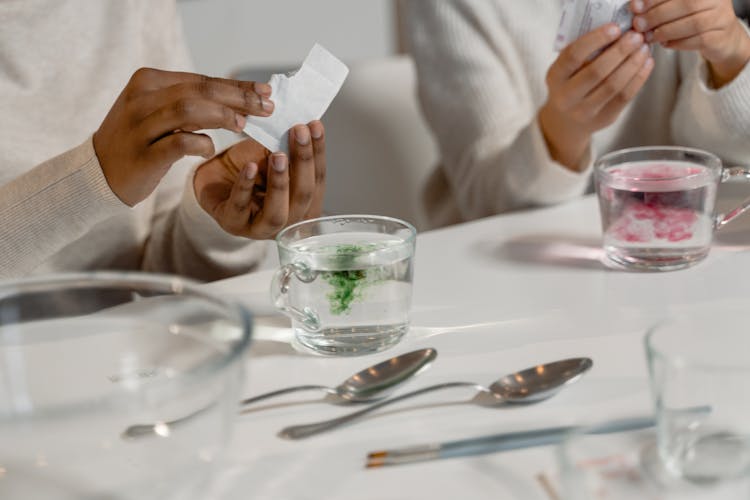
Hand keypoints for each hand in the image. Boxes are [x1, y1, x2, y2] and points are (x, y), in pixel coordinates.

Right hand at [93, 67, 273, 205]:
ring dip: (222, 116)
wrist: (99, 173)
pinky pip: (179, 143)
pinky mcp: (143, 154)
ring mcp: (140, 126)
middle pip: (199, 91)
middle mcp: (142, 98)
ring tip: (243, 125)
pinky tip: (210, 148)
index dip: (236, 86)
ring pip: (189, 110)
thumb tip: (239, 98)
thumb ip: (191, 103)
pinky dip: (200, 143)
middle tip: (266, 107)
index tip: (265, 92)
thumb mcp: (159, 113)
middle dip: (238, 98)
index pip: (201, 80)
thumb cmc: (138, 141)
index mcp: (148, 82)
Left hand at [193, 121, 325, 239]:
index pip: (318, 180)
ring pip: (277, 212)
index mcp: (304, 205)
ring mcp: (261, 228)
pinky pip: (241, 207)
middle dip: (303, 163)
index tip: (314, 126)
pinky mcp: (234, 224)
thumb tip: (306, 127)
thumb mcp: (272, 154)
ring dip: (280, 183)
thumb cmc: (248, 168)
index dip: (318, 153)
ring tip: (278, 155)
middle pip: (303, 196)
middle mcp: (288, 222)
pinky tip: (249, 167)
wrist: (214, 177)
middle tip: (299, 133)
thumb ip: (289, 148)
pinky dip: (246, 186)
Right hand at [539, 24, 653, 169]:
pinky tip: (647, 64)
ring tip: (644, 48)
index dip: (595, 40)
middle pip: (596, 72)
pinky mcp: (604, 118)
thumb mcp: (567, 69)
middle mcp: (566, 97)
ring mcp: (585, 111)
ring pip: (614, 85)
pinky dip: (639, 78)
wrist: (567, 120)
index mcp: (555, 77)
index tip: (615, 28)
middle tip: (636, 37)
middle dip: (620, 51)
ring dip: (633, 64)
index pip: (573, 56)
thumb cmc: (570, 84)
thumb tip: (618, 30)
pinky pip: (625, 97)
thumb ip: (584, 53)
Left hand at [631, 0, 749, 86]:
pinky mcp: (720, 37)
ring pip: (693, 23)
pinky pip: (697, 40)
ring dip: (665, 31)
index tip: (635, 6)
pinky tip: (664, 44)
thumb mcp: (676, 6)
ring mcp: (721, 17)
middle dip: (657, 15)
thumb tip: (635, 6)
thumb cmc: (692, 17)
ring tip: (649, 36)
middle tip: (638, 24)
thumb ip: (659, 4)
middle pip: (686, 4)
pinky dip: (677, 43)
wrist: (720, 36)